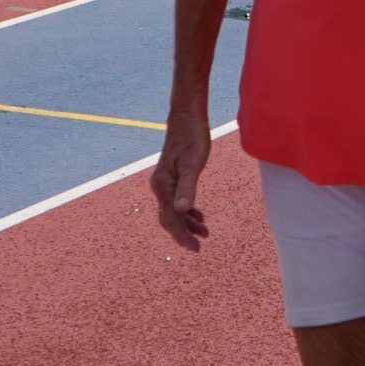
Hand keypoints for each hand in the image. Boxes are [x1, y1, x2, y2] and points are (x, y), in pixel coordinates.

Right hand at [150, 111, 211, 250]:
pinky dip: (187, 211)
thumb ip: (187, 187)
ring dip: (187, 224)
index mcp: (162, 185)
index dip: (181, 235)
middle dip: (183, 234)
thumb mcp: (193, 163)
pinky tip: (199, 216)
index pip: (170, 218)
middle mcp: (159, 185)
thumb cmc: (191, 137)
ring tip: (204, 233)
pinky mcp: (172, 177)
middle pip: (169, 218)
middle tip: (198, 247)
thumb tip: (181, 211)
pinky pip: (177, 201)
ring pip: (173, 211)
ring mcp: (164, 182)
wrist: (187, 117)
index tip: (194, 248)